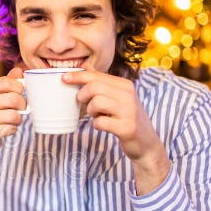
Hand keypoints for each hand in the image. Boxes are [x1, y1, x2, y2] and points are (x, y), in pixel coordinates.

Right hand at [0, 67, 25, 178]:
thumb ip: (9, 83)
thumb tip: (19, 70)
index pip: (7, 82)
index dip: (19, 88)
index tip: (21, 93)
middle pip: (13, 99)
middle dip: (22, 105)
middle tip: (21, 109)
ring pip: (12, 115)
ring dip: (18, 119)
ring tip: (14, 120)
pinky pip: (8, 129)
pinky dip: (12, 130)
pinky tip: (6, 130)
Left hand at [62, 68, 169, 193]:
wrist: (146, 143)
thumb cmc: (126, 118)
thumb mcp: (118, 97)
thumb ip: (103, 84)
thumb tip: (84, 67)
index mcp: (125, 85)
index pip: (97, 76)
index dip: (78, 76)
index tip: (64, 78)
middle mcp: (129, 96)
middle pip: (94, 88)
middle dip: (82, 96)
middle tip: (82, 104)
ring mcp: (129, 112)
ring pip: (96, 103)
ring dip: (90, 111)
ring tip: (96, 115)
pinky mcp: (127, 128)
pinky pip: (101, 122)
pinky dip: (96, 125)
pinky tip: (103, 126)